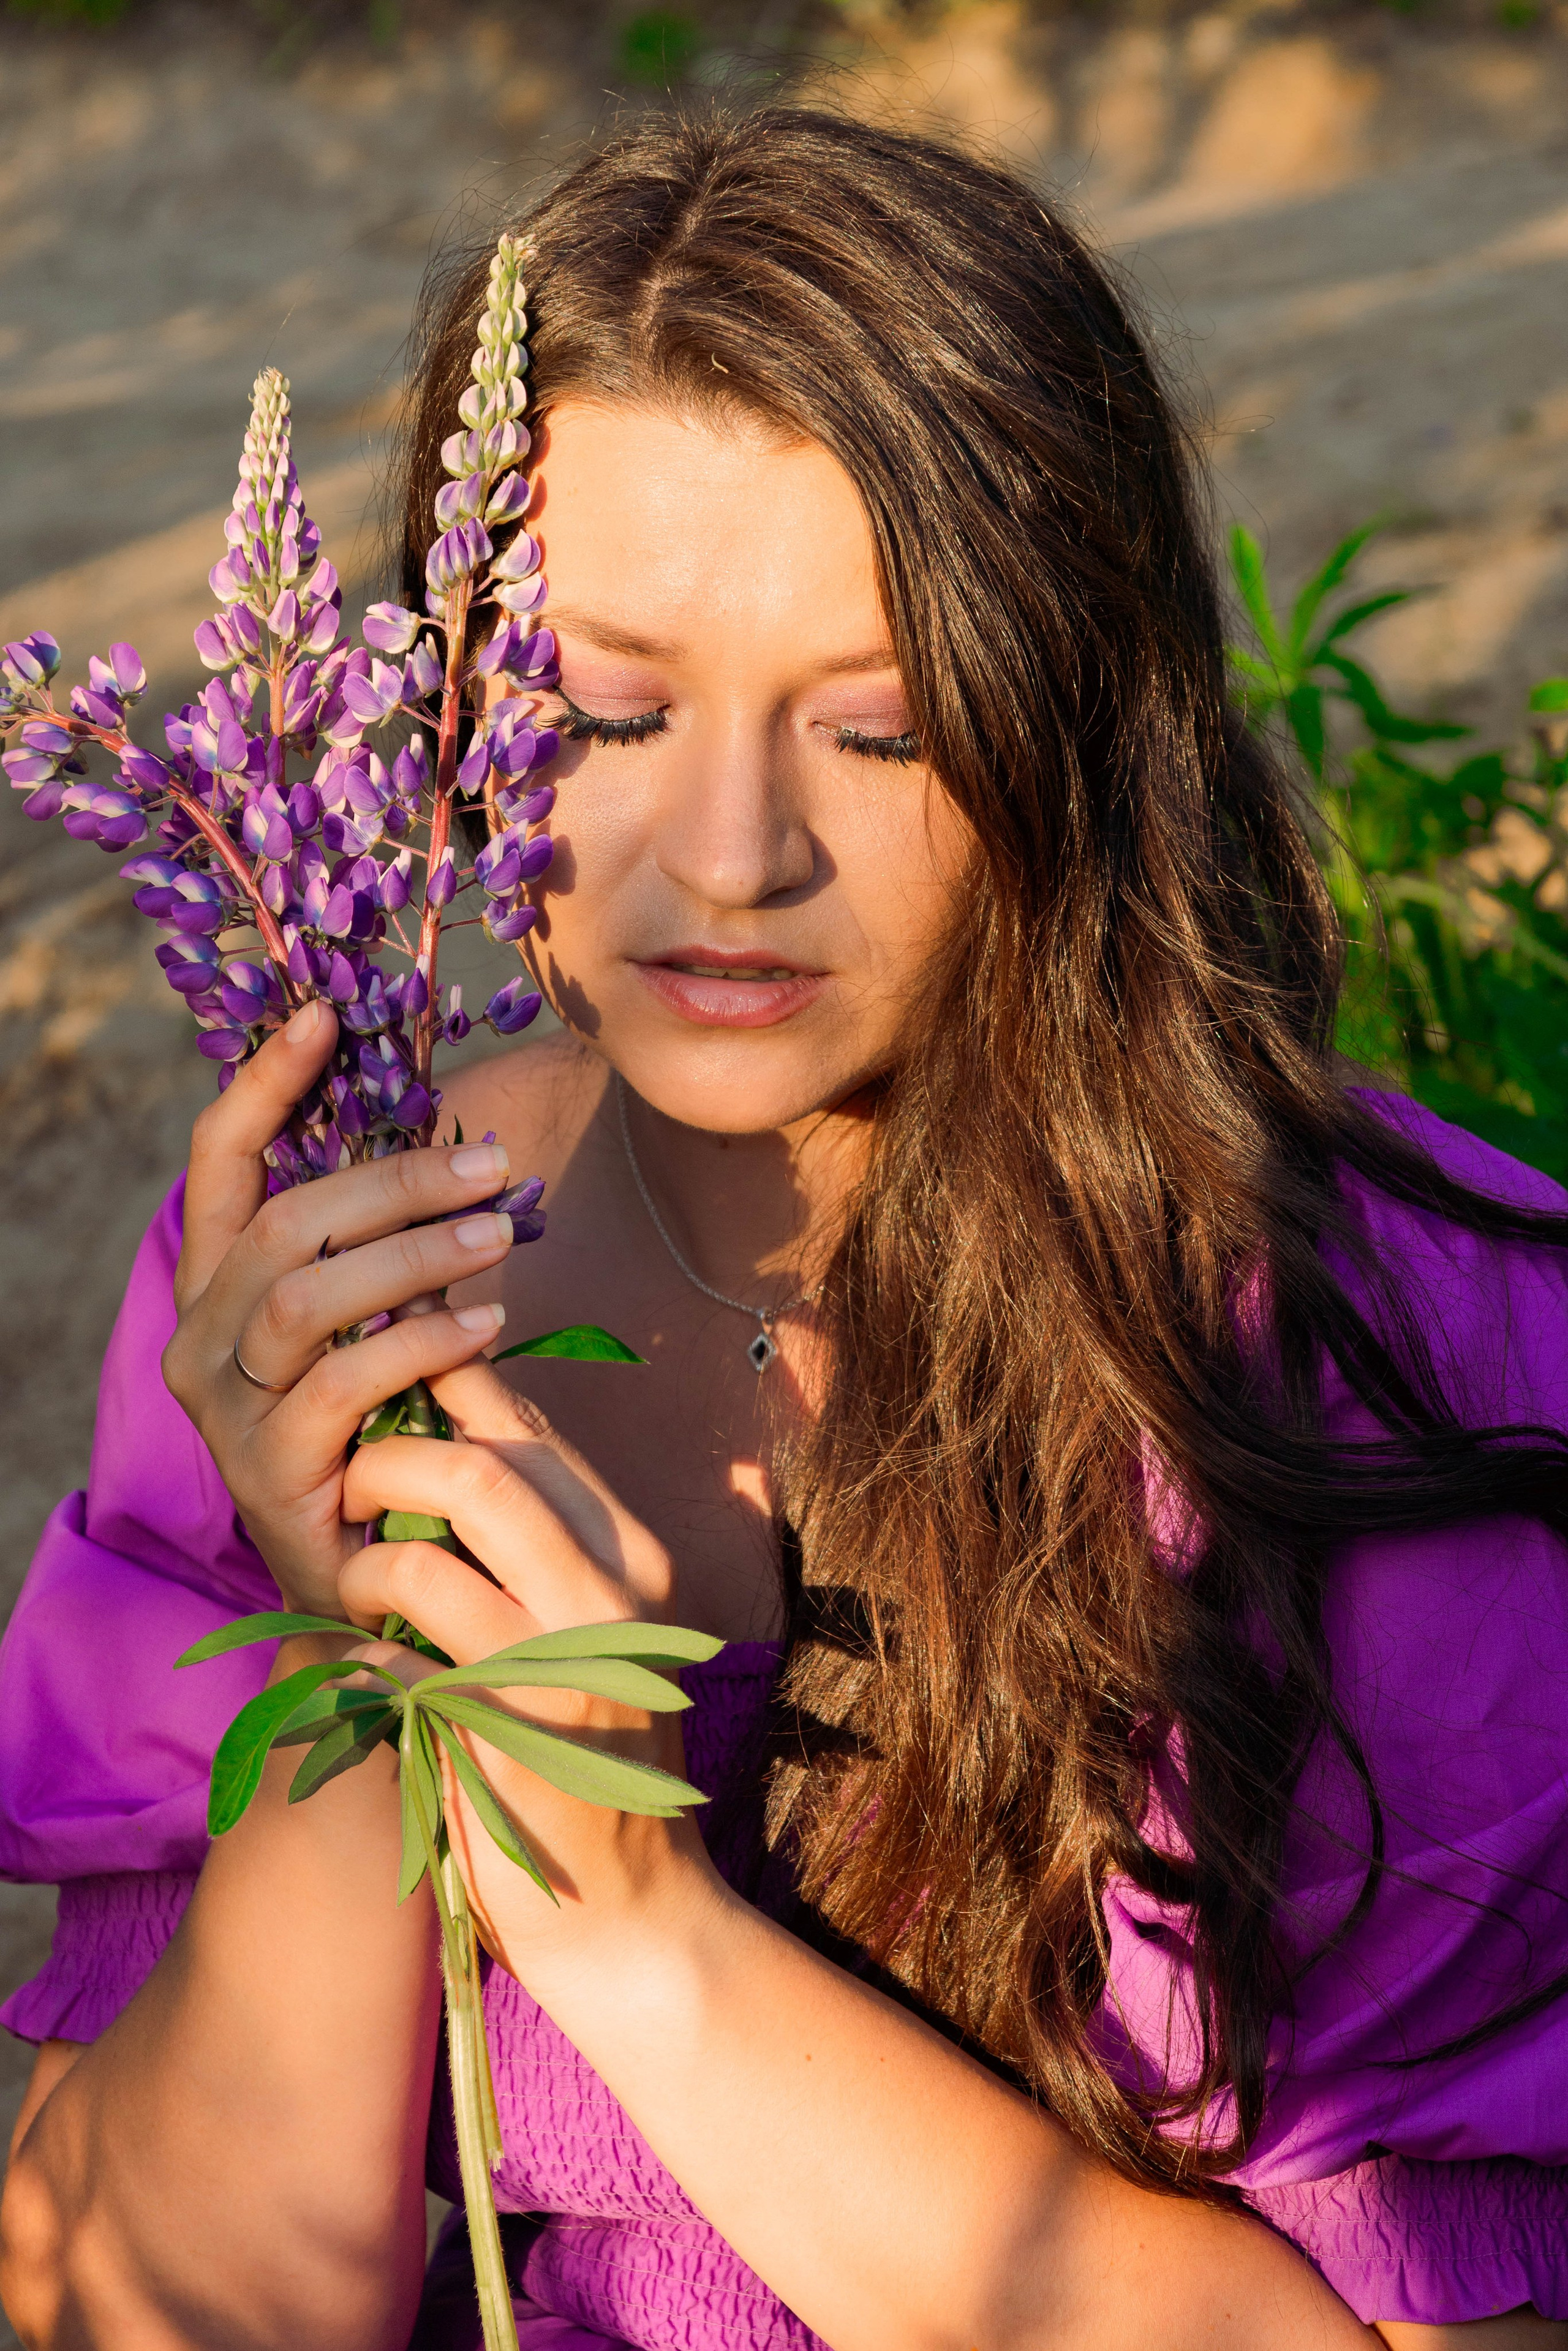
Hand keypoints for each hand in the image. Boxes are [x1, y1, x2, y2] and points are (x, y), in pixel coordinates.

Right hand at [163, 999, 523, 1615]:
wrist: (367, 1575)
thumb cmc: (382, 1425)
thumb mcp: (375, 1320)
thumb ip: (382, 1246)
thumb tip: (456, 1144)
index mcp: (217, 1283)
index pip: (219, 1161)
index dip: (265, 1085)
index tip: (324, 1016)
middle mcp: (201, 1336)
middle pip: (283, 1221)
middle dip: (394, 1179)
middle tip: (496, 1165)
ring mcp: (225, 1406)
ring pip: (307, 1296)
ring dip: (415, 1253)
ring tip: (503, 1232)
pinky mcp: (266, 1468)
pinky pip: (342, 1382)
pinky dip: (421, 1341)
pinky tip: (488, 1320)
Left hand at [337, 1361, 709, 1984]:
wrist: (631, 1913)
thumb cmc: (589, 1754)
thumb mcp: (589, 1626)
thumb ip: (539, 1537)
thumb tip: (448, 1428)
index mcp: (632, 1554)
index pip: (530, 1430)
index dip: (446, 1382)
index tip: (386, 1376)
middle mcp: (612, 1596)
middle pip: (477, 1467)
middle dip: (387, 1461)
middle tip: (352, 1494)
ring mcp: (562, 1671)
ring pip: (426, 1557)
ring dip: (362, 1565)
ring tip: (354, 1591)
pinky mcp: (505, 1744)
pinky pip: (392, 1668)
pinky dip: (357, 1661)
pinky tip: (363, 1678)